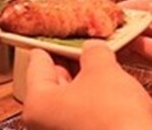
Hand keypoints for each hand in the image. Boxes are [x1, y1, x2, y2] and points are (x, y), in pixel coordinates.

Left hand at [22, 43, 151, 129]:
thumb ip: (94, 53)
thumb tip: (92, 49)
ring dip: (86, 85)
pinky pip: (83, 118)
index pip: (37, 62)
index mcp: (37, 104)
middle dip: (72, 64)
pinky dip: (93, 104)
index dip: (53, 42)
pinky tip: (111, 94)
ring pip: (70, 102)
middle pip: (53, 84)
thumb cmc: (114, 117)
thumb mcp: (104, 71)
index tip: (61, 31)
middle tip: (87, 46)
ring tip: (104, 67)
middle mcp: (42, 125)